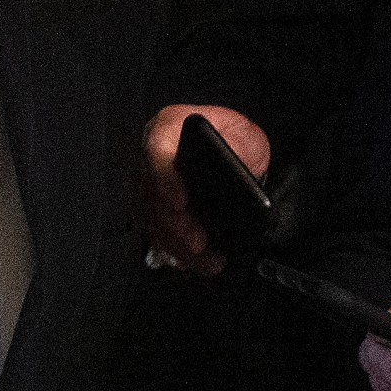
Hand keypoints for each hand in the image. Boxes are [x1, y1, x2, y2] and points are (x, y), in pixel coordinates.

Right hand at [140, 104, 268, 274]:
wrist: (228, 152)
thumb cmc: (230, 140)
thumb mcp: (243, 134)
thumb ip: (236, 147)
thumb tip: (232, 169)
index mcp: (167, 128)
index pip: (156, 150)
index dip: (164, 178)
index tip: (181, 201)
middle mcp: (150, 158)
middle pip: (150, 194)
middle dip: (175, 224)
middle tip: (199, 242)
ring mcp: (146, 186)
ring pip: (152, 220)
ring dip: (178, 244)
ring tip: (207, 259)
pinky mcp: (151, 212)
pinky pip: (157, 235)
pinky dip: (179, 251)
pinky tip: (199, 261)